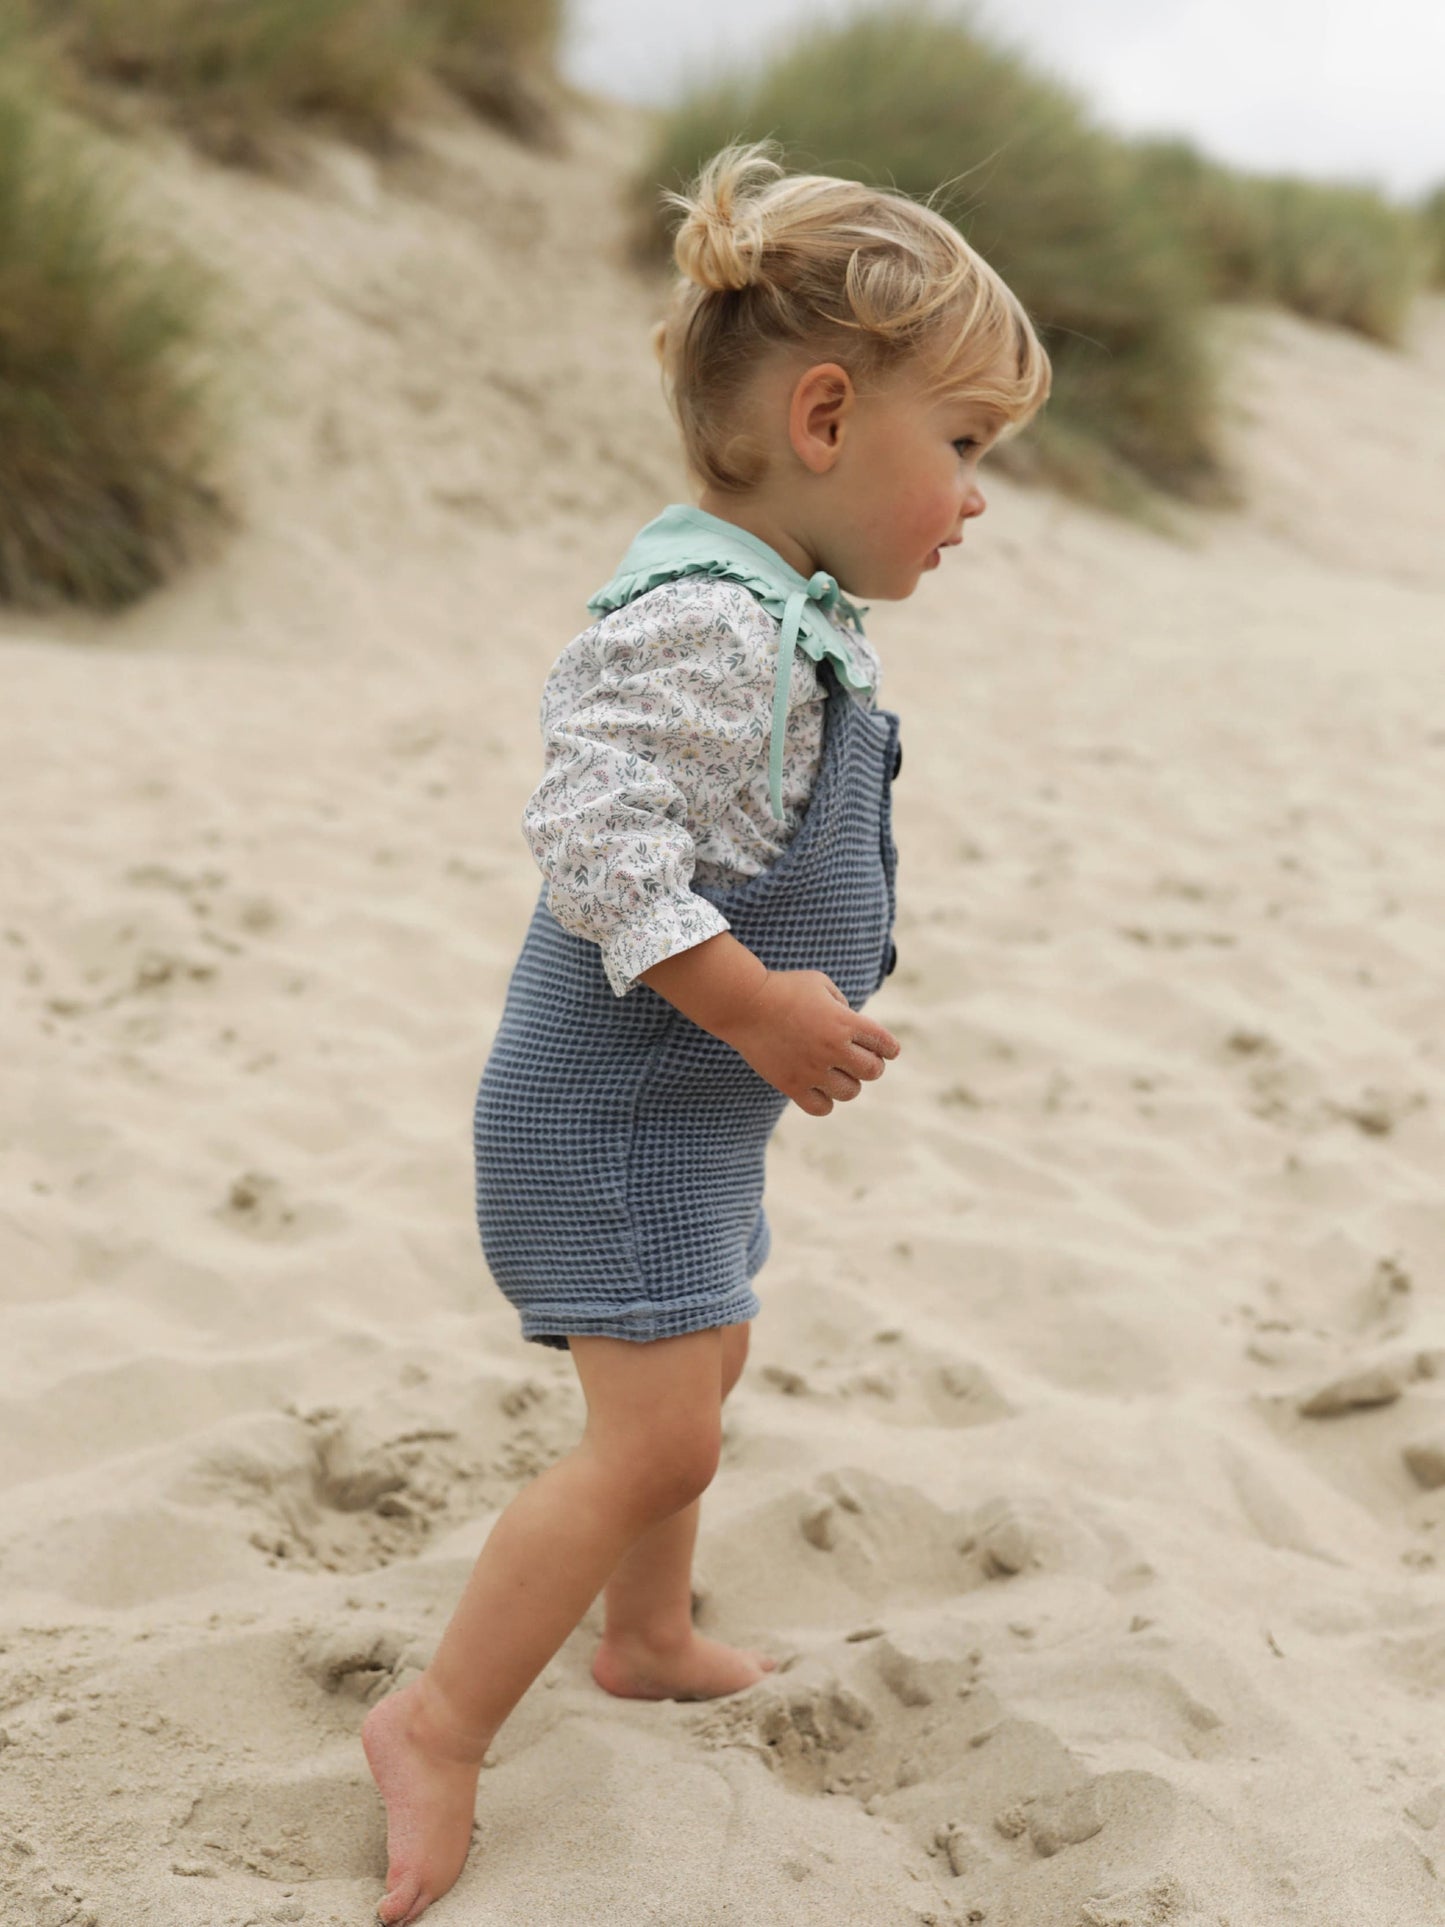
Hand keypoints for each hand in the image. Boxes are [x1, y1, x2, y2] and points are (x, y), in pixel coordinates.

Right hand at [718, 969, 900, 1116]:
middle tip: (857, 1058)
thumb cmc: (784, 988)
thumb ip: (844, 1007)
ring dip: (848, 1082)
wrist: (744, 1004)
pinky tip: (818, 1086)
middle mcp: (832, 1048)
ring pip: (850, 1092)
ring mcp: (811, 1070)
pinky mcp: (791, 1085)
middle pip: (872, 1071)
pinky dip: (826, 1100)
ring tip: (836, 1072)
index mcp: (844, 1022)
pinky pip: (822, 1107)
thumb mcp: (822, 985)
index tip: (886, 1050)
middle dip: (870, 1064)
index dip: (889, 1048)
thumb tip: (856, 1031)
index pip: (885, 1044)